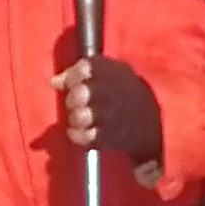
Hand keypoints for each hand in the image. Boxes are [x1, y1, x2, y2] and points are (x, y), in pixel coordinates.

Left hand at [54, 56, 162, 176]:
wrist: (151, 122)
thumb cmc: (123, 93)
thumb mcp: (110, 74)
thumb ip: (79, 74)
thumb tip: (53, 81)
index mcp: (115, 72)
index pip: (88, 66)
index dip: (74, 75)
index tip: (73, 83)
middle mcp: (115, 93)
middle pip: (82, 93)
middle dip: (74, 99)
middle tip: (76, 103)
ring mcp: (114, 117)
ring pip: (82, 116)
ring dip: (75, 117)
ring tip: (80, 118)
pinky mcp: (112, 138)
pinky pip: (86, 137)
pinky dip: (77, 135)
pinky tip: (78, 132)